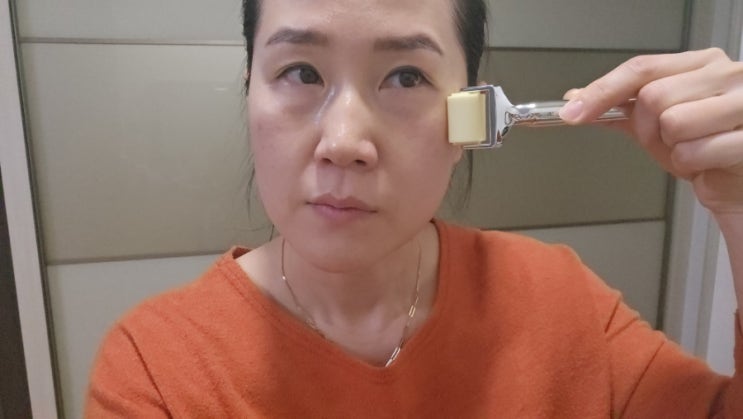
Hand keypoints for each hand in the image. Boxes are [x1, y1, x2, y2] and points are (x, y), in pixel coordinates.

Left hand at [559, 48, 742, 217]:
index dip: (602, 91)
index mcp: (701, 64)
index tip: (572, 111)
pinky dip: (692, 165)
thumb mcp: (656, 124)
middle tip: (669, 141)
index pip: (641, 69)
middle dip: (649, 130)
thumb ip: (619, 109)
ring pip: (673, 123)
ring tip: (693, 150)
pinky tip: (708, 162)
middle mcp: (726, 75)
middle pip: (653, 97)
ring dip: (673, 149)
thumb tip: (575, 99)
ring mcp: (742, 103)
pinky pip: (694, 152)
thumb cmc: (703, 148)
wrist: (736, 181)